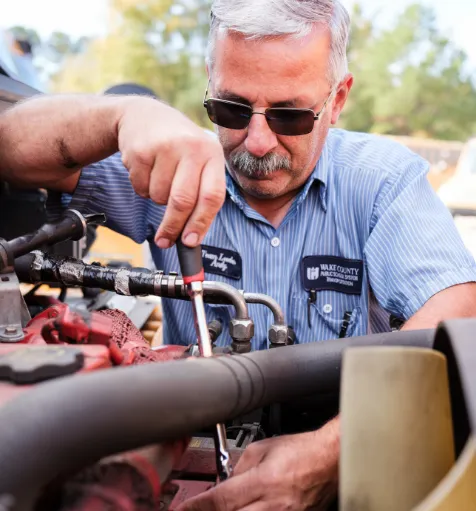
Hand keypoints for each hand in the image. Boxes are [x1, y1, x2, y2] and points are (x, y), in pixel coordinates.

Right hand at [118, 98, 225, 247]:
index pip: (212, 196)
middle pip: (183, 201)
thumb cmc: (177, 147)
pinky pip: (140, 187)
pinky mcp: (141, 150)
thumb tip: (193, 237)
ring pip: (159, 197)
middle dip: (173, 227)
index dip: (201, 223)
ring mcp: (165, 147)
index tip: (190, 242)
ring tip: (159, 178)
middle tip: (165, 241)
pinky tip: (146, 170)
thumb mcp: (199, 160)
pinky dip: (142, 188)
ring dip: (157, 199)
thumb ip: (202, 193)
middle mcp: (192, 148)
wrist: (143, 115)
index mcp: (212, 154)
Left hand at [177, 419, 339, 510]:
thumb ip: (239, 467)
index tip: (184, 509)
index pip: (220, 500)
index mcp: (263, 481)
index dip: (197, 507)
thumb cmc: (301, 450)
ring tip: (224, 507)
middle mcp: (273, 506)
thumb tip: (223, 483)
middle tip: (201, 509)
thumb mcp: (262, 448)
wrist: (330, 460)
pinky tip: (247, 509)